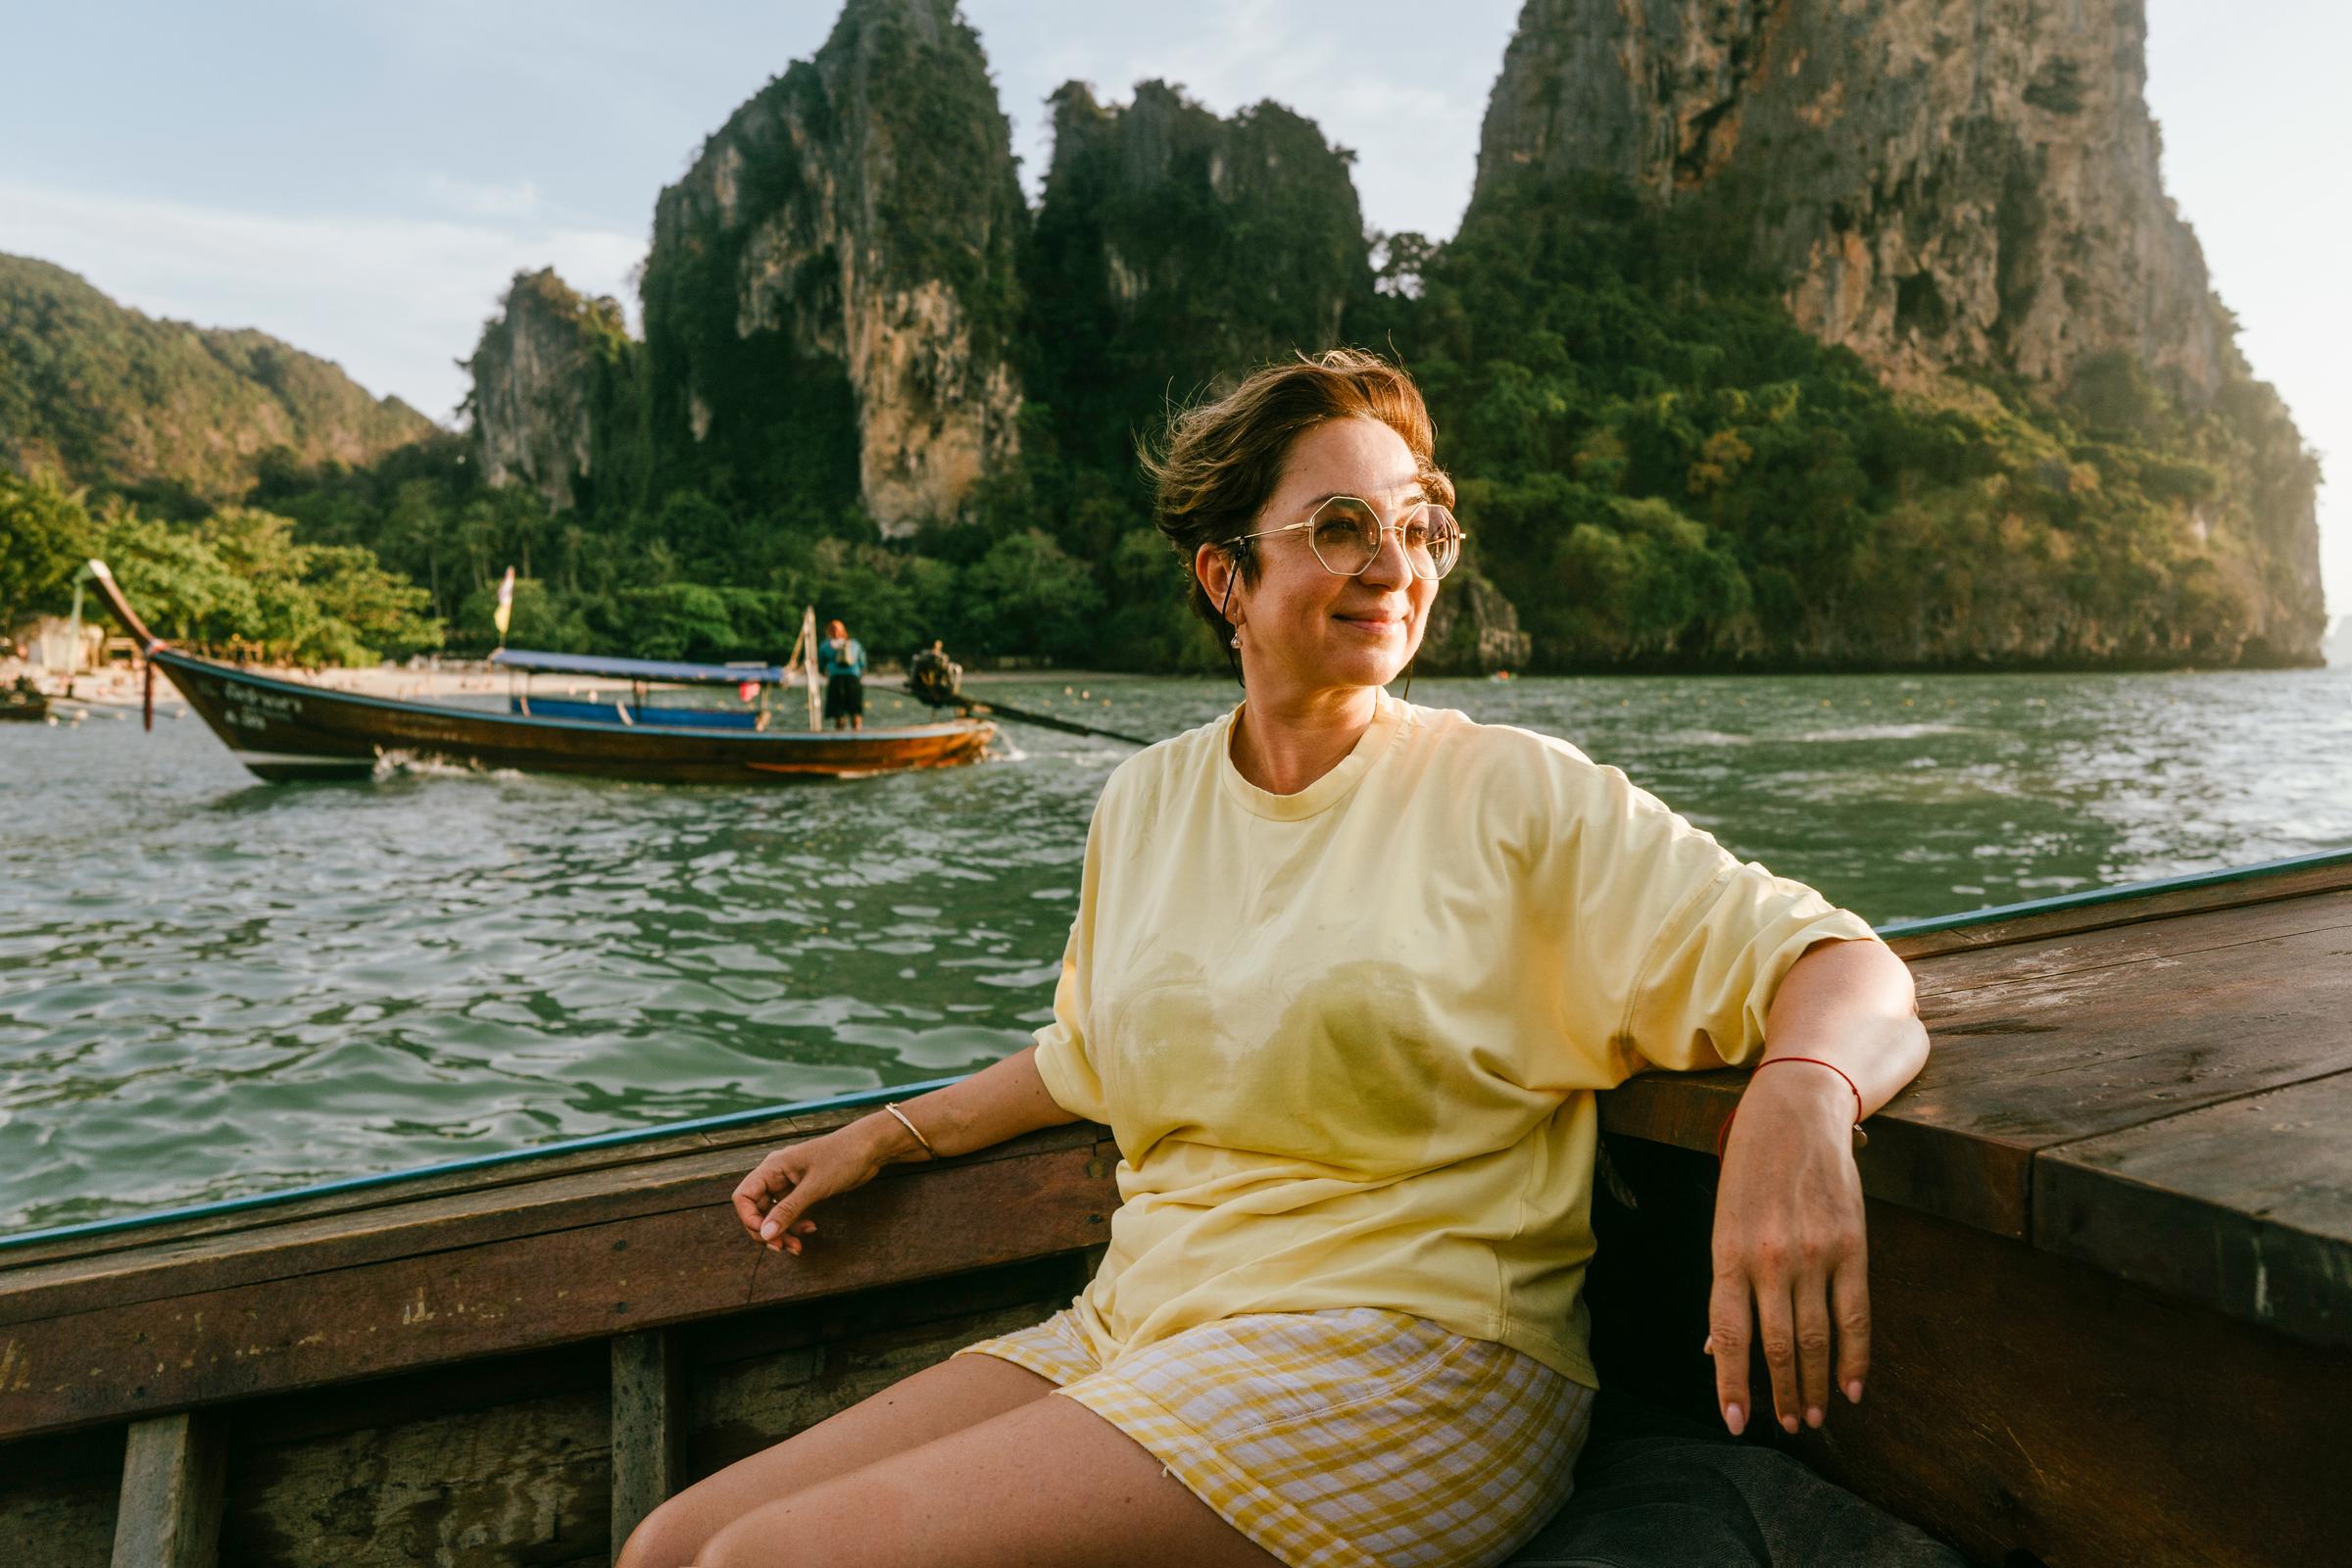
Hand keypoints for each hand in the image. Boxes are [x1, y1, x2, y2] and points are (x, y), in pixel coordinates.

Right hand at [730, 1122, 892, 1255]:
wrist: (870, 1147)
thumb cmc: (843, 1158)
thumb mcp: (815, 1187)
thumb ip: (789, 1210)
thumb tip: (765, 1234)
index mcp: (772, 1167)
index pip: (744, 1196)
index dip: (749, 1219)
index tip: (766, 1235)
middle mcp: (776, 1175)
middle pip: (756, 1209)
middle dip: (767, 1231)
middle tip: (784, 1248)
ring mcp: (789, 1183)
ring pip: (773, 1214)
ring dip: (782, 1232)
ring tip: (798, 1247)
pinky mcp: (803, 1190)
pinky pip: (789, 1212)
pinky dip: (795, 1224)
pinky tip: (811, 1228)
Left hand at [1704, 1067, 1869, 1435]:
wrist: (1795, 1112)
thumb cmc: (1750, 1169)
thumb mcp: (1724, 1220)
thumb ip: (1726, 1284)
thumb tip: (1714, 1348)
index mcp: (1728, 1252)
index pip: (1728, 1334)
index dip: (1731, 1383)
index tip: (1737, 1422)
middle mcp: (1769, 1259)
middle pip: (1775, 1346)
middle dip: (1781, 1393)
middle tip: (1790, 1426)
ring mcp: (1812, 1254)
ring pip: (1814, 1339)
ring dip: (1814, 1386)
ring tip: (1815, 1416)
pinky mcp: (1851, 1246)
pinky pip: (1856, 1315)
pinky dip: (1855, 1358)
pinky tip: (1852, 1387)